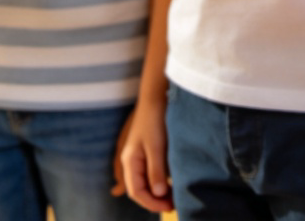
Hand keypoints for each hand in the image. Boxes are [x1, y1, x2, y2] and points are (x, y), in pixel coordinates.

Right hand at [119, 97, 172, 211]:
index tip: (169, 207)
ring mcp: (138, 156)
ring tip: (174, 196)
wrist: (156, 97)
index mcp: (130, 161)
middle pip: (139, 189)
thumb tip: (159, 194)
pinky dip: (159, 182)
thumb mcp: (156, 147)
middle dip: (154, 200)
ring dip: (158, 192)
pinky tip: (171, 183)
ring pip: (145, 182)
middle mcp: (131, 161)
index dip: (151, 204)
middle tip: (174, 204)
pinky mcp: (147, 151)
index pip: (136, 192)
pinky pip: (150, 173)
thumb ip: (156, 171)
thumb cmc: (154, 120)